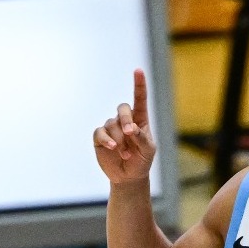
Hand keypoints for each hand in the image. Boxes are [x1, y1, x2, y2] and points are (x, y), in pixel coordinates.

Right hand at [93, 69, 156, 184]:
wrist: (129, 177)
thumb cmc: (142, 161)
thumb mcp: (148, 150)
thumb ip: (142, 138)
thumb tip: (130, 128)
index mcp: (140, 120)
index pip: (140, 99)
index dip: (139, 84)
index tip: (138, 71)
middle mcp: (125, 121)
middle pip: (123, 108)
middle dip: (126, 119)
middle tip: (130, 133)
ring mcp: (111, 128)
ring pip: (112, 125)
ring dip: (119, 140)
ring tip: (126, 154)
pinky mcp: (100, 137)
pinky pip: (100, 133)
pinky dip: (106, 139)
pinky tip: (112, 148)